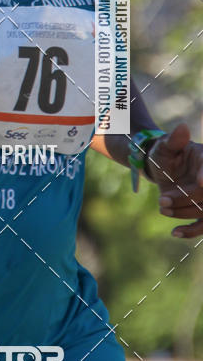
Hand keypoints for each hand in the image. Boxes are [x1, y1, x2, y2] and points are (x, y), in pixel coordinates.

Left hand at [147, 123, 202, 238]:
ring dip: (184, 213)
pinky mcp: (200, 209)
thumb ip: (174, 140)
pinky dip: (191, 231)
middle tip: (162, 200)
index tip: (200, 182)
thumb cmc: (164, 153)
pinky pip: (202, 225)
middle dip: (185, 198)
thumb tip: (182, 127)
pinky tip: (175, 233)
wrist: (161, 168)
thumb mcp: (164, 146)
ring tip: (162, 208)